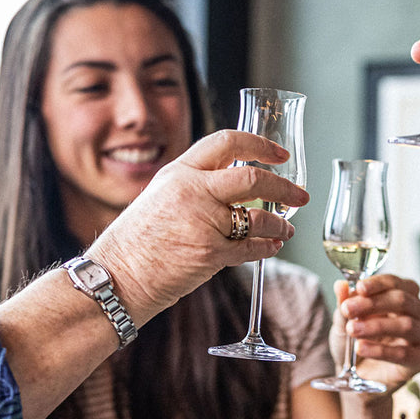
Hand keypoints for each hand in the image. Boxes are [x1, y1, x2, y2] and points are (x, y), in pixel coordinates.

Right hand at [92, 130, 307, 325]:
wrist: (119, 275)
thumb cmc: (138, 241)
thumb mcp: (161, 196)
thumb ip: (195, 186)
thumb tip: (234, 186)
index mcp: (180, 172)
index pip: (227, 142)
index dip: (260, 145)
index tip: (280, 154)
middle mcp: (192, 191)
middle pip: (252, 178)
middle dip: (283, 187)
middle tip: (300, 195)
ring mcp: (203, 223)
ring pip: (259, 218)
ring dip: (280, 224)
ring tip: (286, 229)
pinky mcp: (210, 254)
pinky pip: (251, 248)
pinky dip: (268, 247)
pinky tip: (272, 247)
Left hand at [331, 274, 419, 392]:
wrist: (359, 374)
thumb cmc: (358, 340)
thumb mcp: (345, 322)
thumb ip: (344, 305)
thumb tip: (340, 285)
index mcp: (403, 294)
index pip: (394, 283)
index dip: (377, 283)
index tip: (358, 287)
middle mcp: (418, 311)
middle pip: (402, 300)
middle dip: (373, 303)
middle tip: (348, 309)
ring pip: (406, 325)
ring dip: (376, 326)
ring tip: (353, 330)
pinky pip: (404, 353)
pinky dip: (381, 350)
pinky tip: (362, 348)